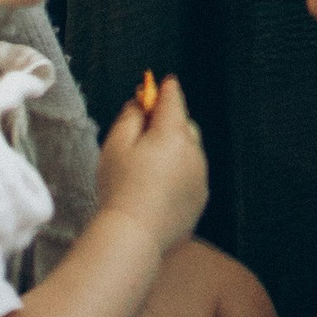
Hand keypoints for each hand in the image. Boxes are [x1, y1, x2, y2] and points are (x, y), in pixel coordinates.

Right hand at [96, 77, 209, 250]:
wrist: (134, 234)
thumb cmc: (121, 187)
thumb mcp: (116, 144)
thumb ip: (131, 117)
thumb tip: (140, 104)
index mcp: (174, 132)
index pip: (173, 99)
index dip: (164, 89)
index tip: (161, 83)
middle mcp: (194, 151)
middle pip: (185, 124)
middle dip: (169, 122)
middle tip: (146, 130)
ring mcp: (200, 176)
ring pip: (190, 151)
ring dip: (175, 149)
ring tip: (148, 166)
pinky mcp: (200, 198)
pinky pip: (191, 176)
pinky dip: (179, 174)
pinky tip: (158, 186)